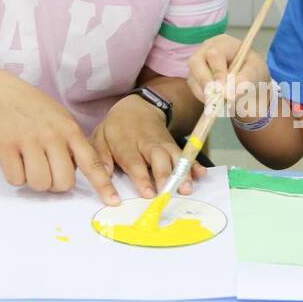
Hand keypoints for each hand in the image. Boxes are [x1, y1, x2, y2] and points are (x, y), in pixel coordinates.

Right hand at [0, 78, 119, 205]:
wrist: (4, 94)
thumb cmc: (38, 112)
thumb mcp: (64, 121)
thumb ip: (75, 146)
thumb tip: (81, 172)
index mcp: (71, 131)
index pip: (91, 162)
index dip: (103, 184)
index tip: (113, 201)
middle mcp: (53, 136)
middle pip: (64, 183)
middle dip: (56, 185)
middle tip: (47, 171)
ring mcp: (29, 140)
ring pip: (40, 184)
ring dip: (35, 182)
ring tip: (30, 165)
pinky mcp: (6, 145)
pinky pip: (16, 179)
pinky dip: (16, 176)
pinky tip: (16, 160)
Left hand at [91, 95, 206, 199]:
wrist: (138, 107)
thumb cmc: (117, 128)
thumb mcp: (100, 136)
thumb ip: (101, 155)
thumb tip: (105, 173)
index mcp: (126, 144)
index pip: (134, 161)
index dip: (142, 177)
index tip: (148, 193)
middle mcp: (147, 144)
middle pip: (159, 159)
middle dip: (165, 175)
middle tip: (169, 192)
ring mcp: (163, 144)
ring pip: (175, 157)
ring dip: (182, 173)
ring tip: (187, 189)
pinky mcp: (173, 145)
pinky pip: (186, 154)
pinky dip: (194, 164)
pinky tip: (201, 174)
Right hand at [186, 34, 270, 120]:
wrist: (250, 81)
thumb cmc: (253, 71)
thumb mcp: (256, 72)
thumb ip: (244, 80)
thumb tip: (227, 94)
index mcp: (224, 43)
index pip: (214, 54)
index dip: (218, 72)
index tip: (225, 90)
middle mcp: (207, 49)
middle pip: (195, 62)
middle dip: (205, 82)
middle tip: (216, 98)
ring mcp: (198, 63)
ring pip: (192, 77)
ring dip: (205, 92)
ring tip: (220, 102)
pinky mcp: (195, 77)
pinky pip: (194, 88)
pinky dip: (204, 97)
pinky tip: (216, 102)